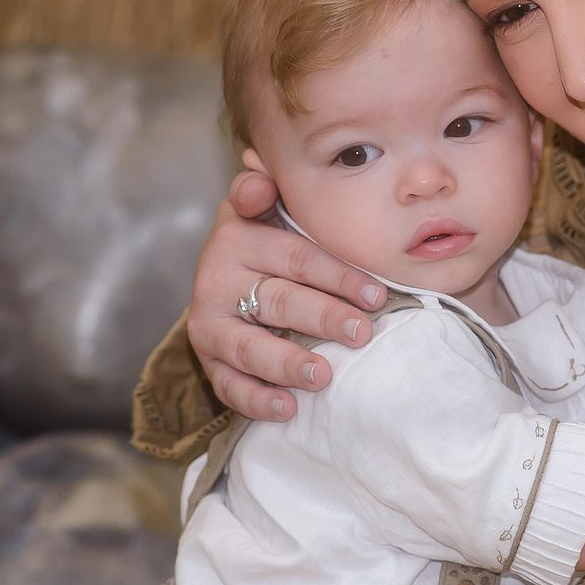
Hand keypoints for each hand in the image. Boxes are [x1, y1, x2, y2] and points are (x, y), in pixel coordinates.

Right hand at [187, 167, 385, 421]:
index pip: (297, 257)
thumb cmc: (270, 240)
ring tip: (323, 374)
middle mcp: (217, 277)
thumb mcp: (269, 208)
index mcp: (240, 236)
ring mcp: (209, 321)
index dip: (338, 276)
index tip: (378, 295)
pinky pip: (228, 384)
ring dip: (287, 363)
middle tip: (362, 333)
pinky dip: (257, 399)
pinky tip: (288, 409)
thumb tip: (258, 174)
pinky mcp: (207, 357)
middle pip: (279, 301)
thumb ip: (266, 191)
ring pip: (249, 346)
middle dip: (323, 318)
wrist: (226, 272)